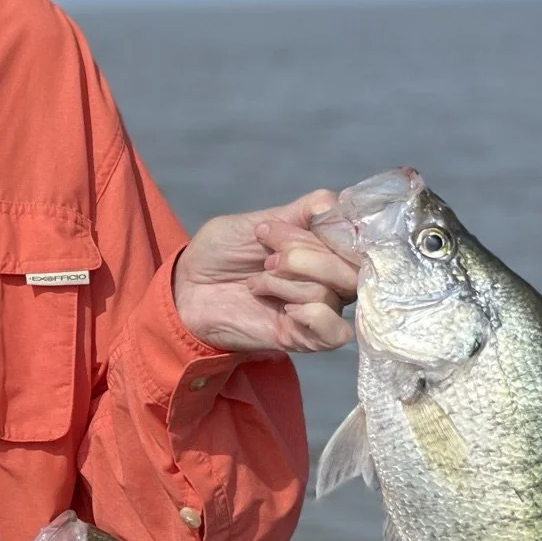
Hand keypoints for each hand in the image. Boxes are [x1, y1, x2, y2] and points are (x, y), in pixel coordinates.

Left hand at [172, 190, 358, 353]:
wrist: (185, 288)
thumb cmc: (220, 253)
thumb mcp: (255, 223)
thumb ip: (298, 212)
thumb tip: (334, 203)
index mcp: (322, 248)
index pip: (356, 240)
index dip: (337, 230)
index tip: (301, 223)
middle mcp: (327, 280)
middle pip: (350, 269)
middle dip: (307, 256)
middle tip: (269, 256)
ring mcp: (316, 309)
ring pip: (330, 293)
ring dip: (289, 282)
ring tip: (256, 280)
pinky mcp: (302, 337)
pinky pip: (335, 332)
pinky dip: (317, 317)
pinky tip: (288, 309)